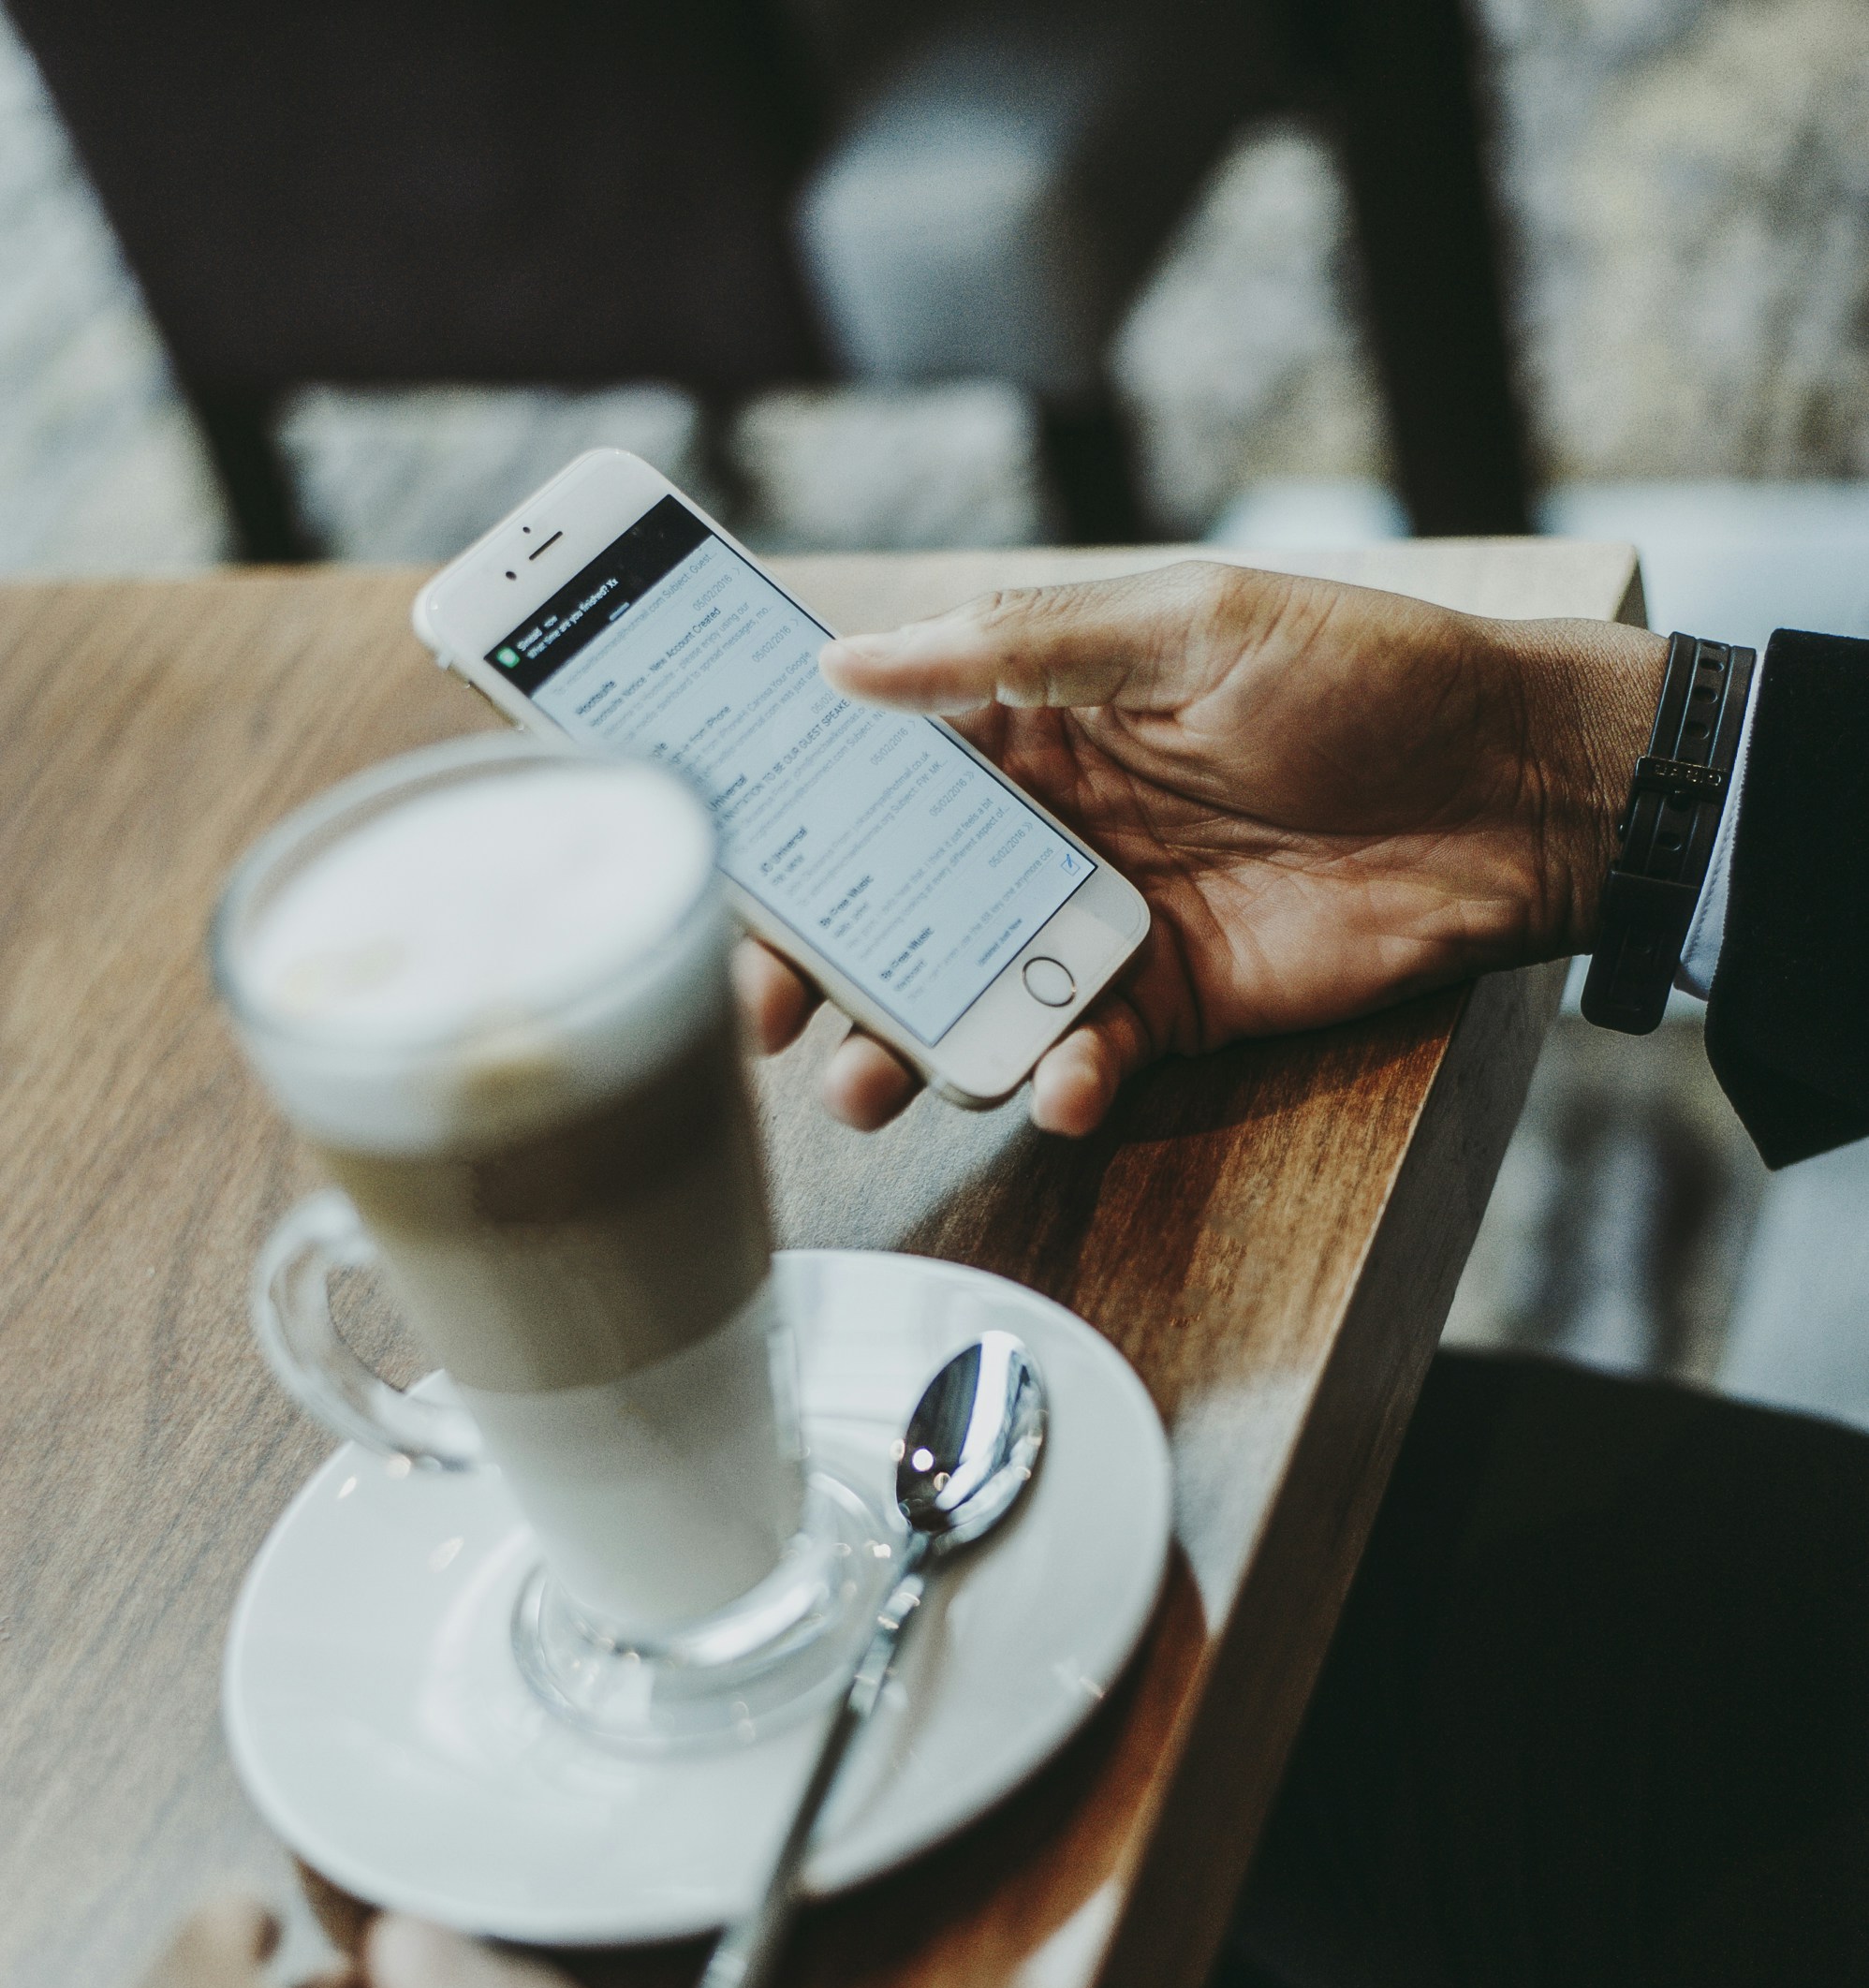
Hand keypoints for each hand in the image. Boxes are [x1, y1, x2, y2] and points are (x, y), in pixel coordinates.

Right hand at [740, 560, 1663, 1136]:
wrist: (1511, 794)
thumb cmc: (1364, 676)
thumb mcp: (1183, 626)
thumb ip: (1015, 649)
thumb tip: (846, 662)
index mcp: (1034, 726)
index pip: (878, 778)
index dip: (794, 826)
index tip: (722, 871)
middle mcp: (1049, 833)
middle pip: (895, 910)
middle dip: (819, 967)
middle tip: (767, 1015)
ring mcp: (1102, 929)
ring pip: (965, 1003)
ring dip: (907, 1049)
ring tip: (867, 1085)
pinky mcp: (1167, 1010)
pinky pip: (1081, 1060)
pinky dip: (1059, 1083)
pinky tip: (1064, 1082)